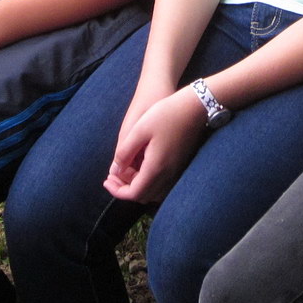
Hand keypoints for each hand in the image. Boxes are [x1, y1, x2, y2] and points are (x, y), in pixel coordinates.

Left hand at [104, 88, 207, 203]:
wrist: (195, 107)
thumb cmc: (166, 114)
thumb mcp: (139, 129)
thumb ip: (125, 151)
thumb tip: (115, 169)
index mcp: (156, 167)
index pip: (134, 193)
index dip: (117, 191)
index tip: (106, 181)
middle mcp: (168, 174)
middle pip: (143, 196)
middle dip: (125, 189)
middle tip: (113, 176)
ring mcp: (176, 171)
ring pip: (154, 192)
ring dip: (138, 186)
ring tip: (126, 171)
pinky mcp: (180, 165)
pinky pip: (163, 185)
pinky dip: (149, 182)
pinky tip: (142, 167)